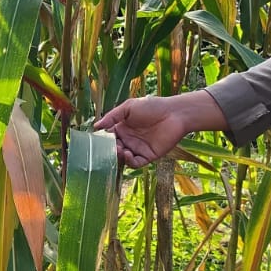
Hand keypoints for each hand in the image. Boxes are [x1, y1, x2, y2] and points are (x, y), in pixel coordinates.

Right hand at [93, 90, 224, 167]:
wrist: (174, 114)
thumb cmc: (152, 106)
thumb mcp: (128, 107)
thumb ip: (112, 117)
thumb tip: (95, 126)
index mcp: (122, 127)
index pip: (108, 137)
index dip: (102, 140)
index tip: (96, 141)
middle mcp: (129, 139)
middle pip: (113, 149)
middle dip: (109, 150)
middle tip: (109, 146)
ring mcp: (138, 148)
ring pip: (123, 158)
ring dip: (118, 156)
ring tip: (119, 149)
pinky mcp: (148, 156)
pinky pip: (136, 163)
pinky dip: (129, 161)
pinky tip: (127, 154)